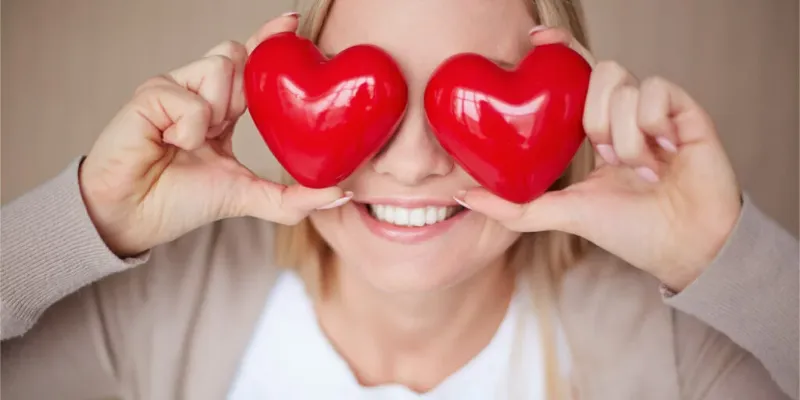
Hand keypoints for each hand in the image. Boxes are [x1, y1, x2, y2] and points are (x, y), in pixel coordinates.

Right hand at [80, 14, 349, 256]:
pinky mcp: (149, 94)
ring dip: (217, 111)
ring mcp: (172, 89)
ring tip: (193, 142)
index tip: (293, 24)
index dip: (270, 41)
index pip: (250, 66)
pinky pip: (192, 98)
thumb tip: (341, 195)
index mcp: (221, 109)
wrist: (133, 217)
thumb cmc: (181, 202)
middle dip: (243, 88)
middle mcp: (198, 92)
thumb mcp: (247, 196)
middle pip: (237, 55)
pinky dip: (190, 127)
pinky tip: (172, 143)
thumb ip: (293, 198)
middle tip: (224, 125)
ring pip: (220, 67)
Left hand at [457, 27, 741, 290]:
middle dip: (594, 115)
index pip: (577, 75)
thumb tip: (464, 195)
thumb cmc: (629, 230)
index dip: (560, 49)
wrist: (683, 247)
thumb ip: (514, 206)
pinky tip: (663, 154)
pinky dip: (651, 123)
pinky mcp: (688, 111)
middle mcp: (627, 114)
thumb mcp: (562, 214)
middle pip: (599, 71)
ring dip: (623, 132)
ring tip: (639, 167)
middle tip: (606, 154)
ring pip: (624, 83)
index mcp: (598, 129)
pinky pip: (656, 88)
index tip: (536, 40)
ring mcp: (659, 111)